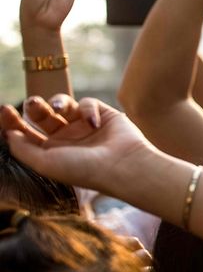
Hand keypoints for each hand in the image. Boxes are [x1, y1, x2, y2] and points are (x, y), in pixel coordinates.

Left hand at [1, 97, 153, 195]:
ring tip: (59, 107)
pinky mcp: (102, 115)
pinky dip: (88, 109)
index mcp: (51, 152)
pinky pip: (87, 103)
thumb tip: (8, 133)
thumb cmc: (84, 169)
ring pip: (63, 104)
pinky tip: (94, 122)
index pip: (26, 133)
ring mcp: (83, 126)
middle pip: (42, 115)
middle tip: (32, 102)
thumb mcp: (45, 163)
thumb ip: (21, 149)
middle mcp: (66, 138)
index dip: (13, 121)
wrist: (122, 165)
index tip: (5, 110)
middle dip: (35, 107)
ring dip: (57, 101)